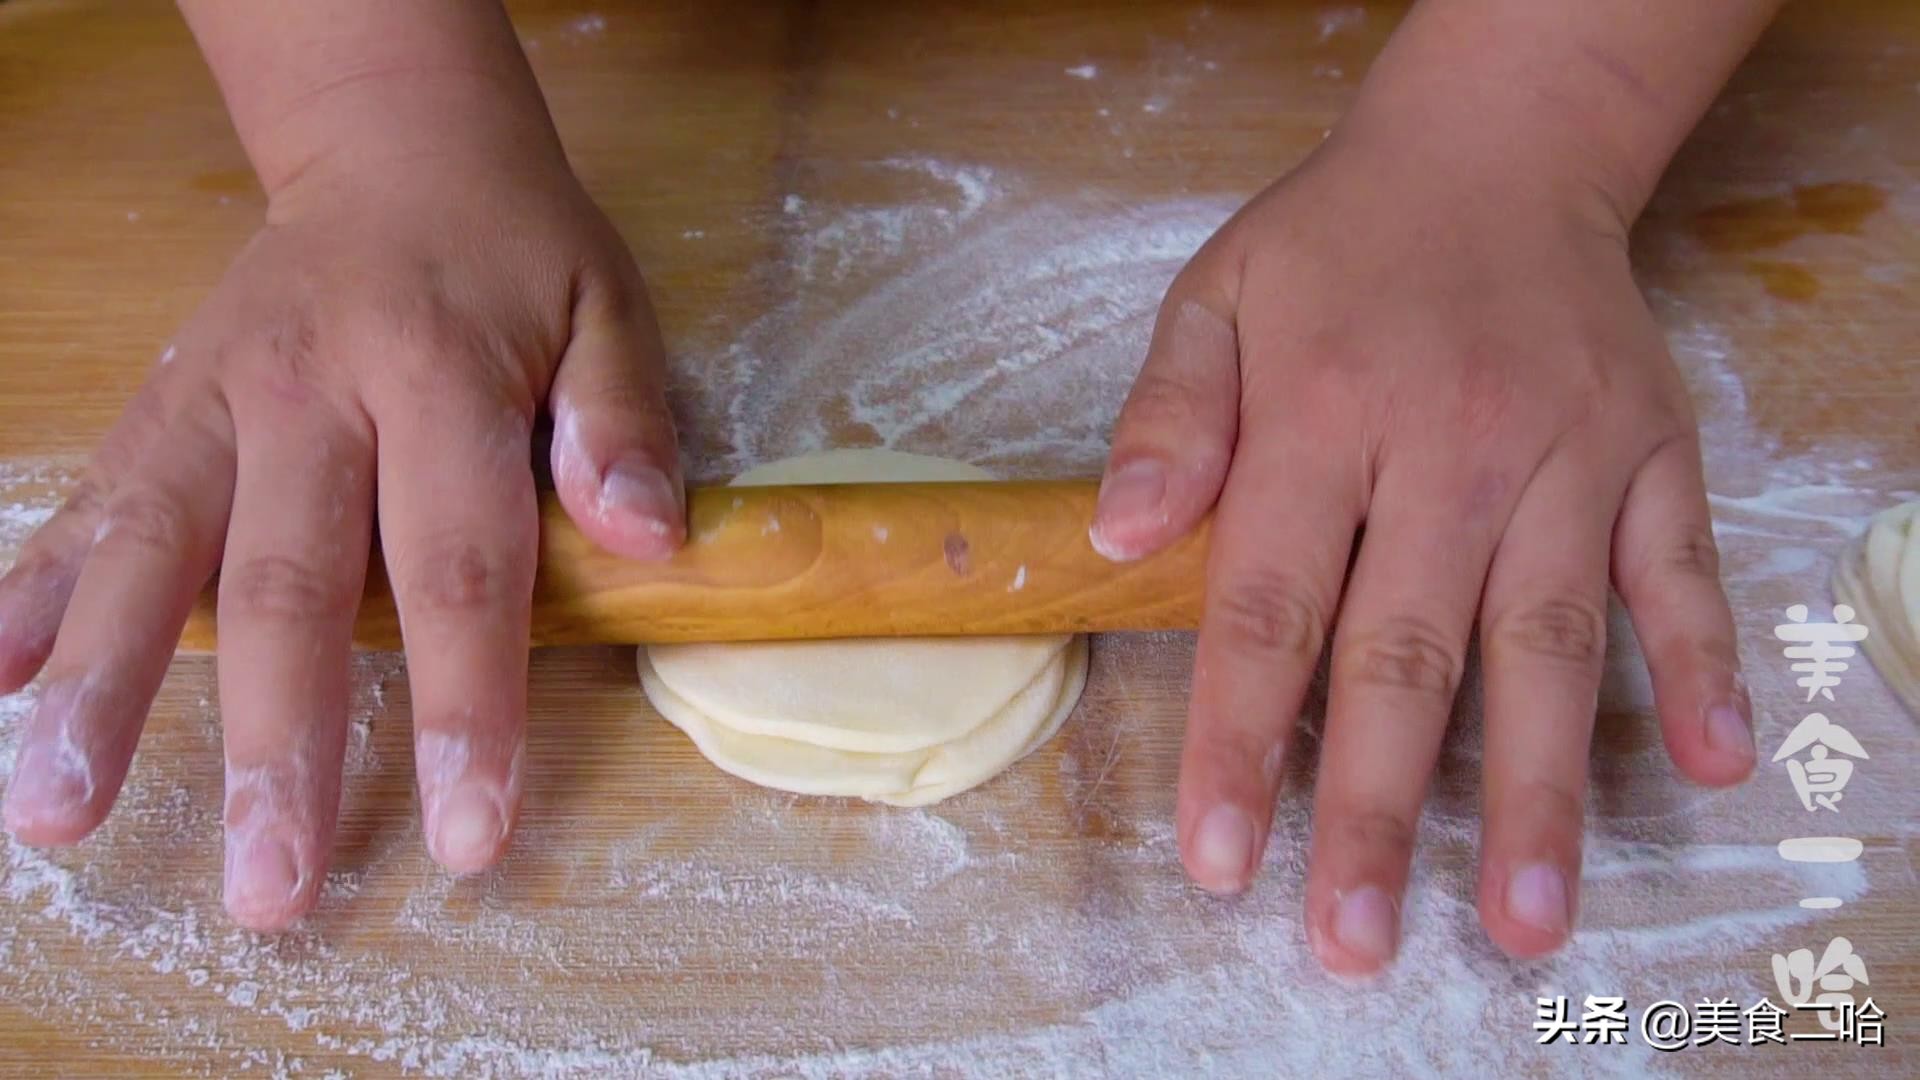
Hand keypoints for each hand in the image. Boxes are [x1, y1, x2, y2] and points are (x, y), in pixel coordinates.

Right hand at [0, 157, 682, 930]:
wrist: (396, 148)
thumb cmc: (517, 251)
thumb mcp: (606, 309)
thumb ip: (623, 420)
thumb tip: (653, 542)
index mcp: (436, 374)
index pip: (458, 564)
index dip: (464, 706)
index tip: (464, 834)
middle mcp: (308, 392)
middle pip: (289, 587)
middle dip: (275, 747)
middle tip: (267, 888)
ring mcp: (214, 398)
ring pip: (150, 551)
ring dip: (100, 687)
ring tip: (58, 815)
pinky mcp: (159, 404)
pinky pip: (88, 502)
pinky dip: (29, 591)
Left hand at [1091, 128, 1755, 972]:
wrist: (1496, 150)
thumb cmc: (1335, 246)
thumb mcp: (1213, 295)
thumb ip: (1167, 417)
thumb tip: (1117, 538)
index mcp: (1325, 413)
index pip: (1269, 603)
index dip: (1237, 737)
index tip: (1217, 857)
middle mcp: (1452, 447)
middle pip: (1406, 653)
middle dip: (1373, 806)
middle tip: (1352, 940)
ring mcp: (1569, 456)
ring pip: (1549, 643)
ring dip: (1534, 787)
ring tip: (1520, 917)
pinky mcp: (1655, 453)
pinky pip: (1684, 571)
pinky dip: (1704, 665)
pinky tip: (1714, 763)